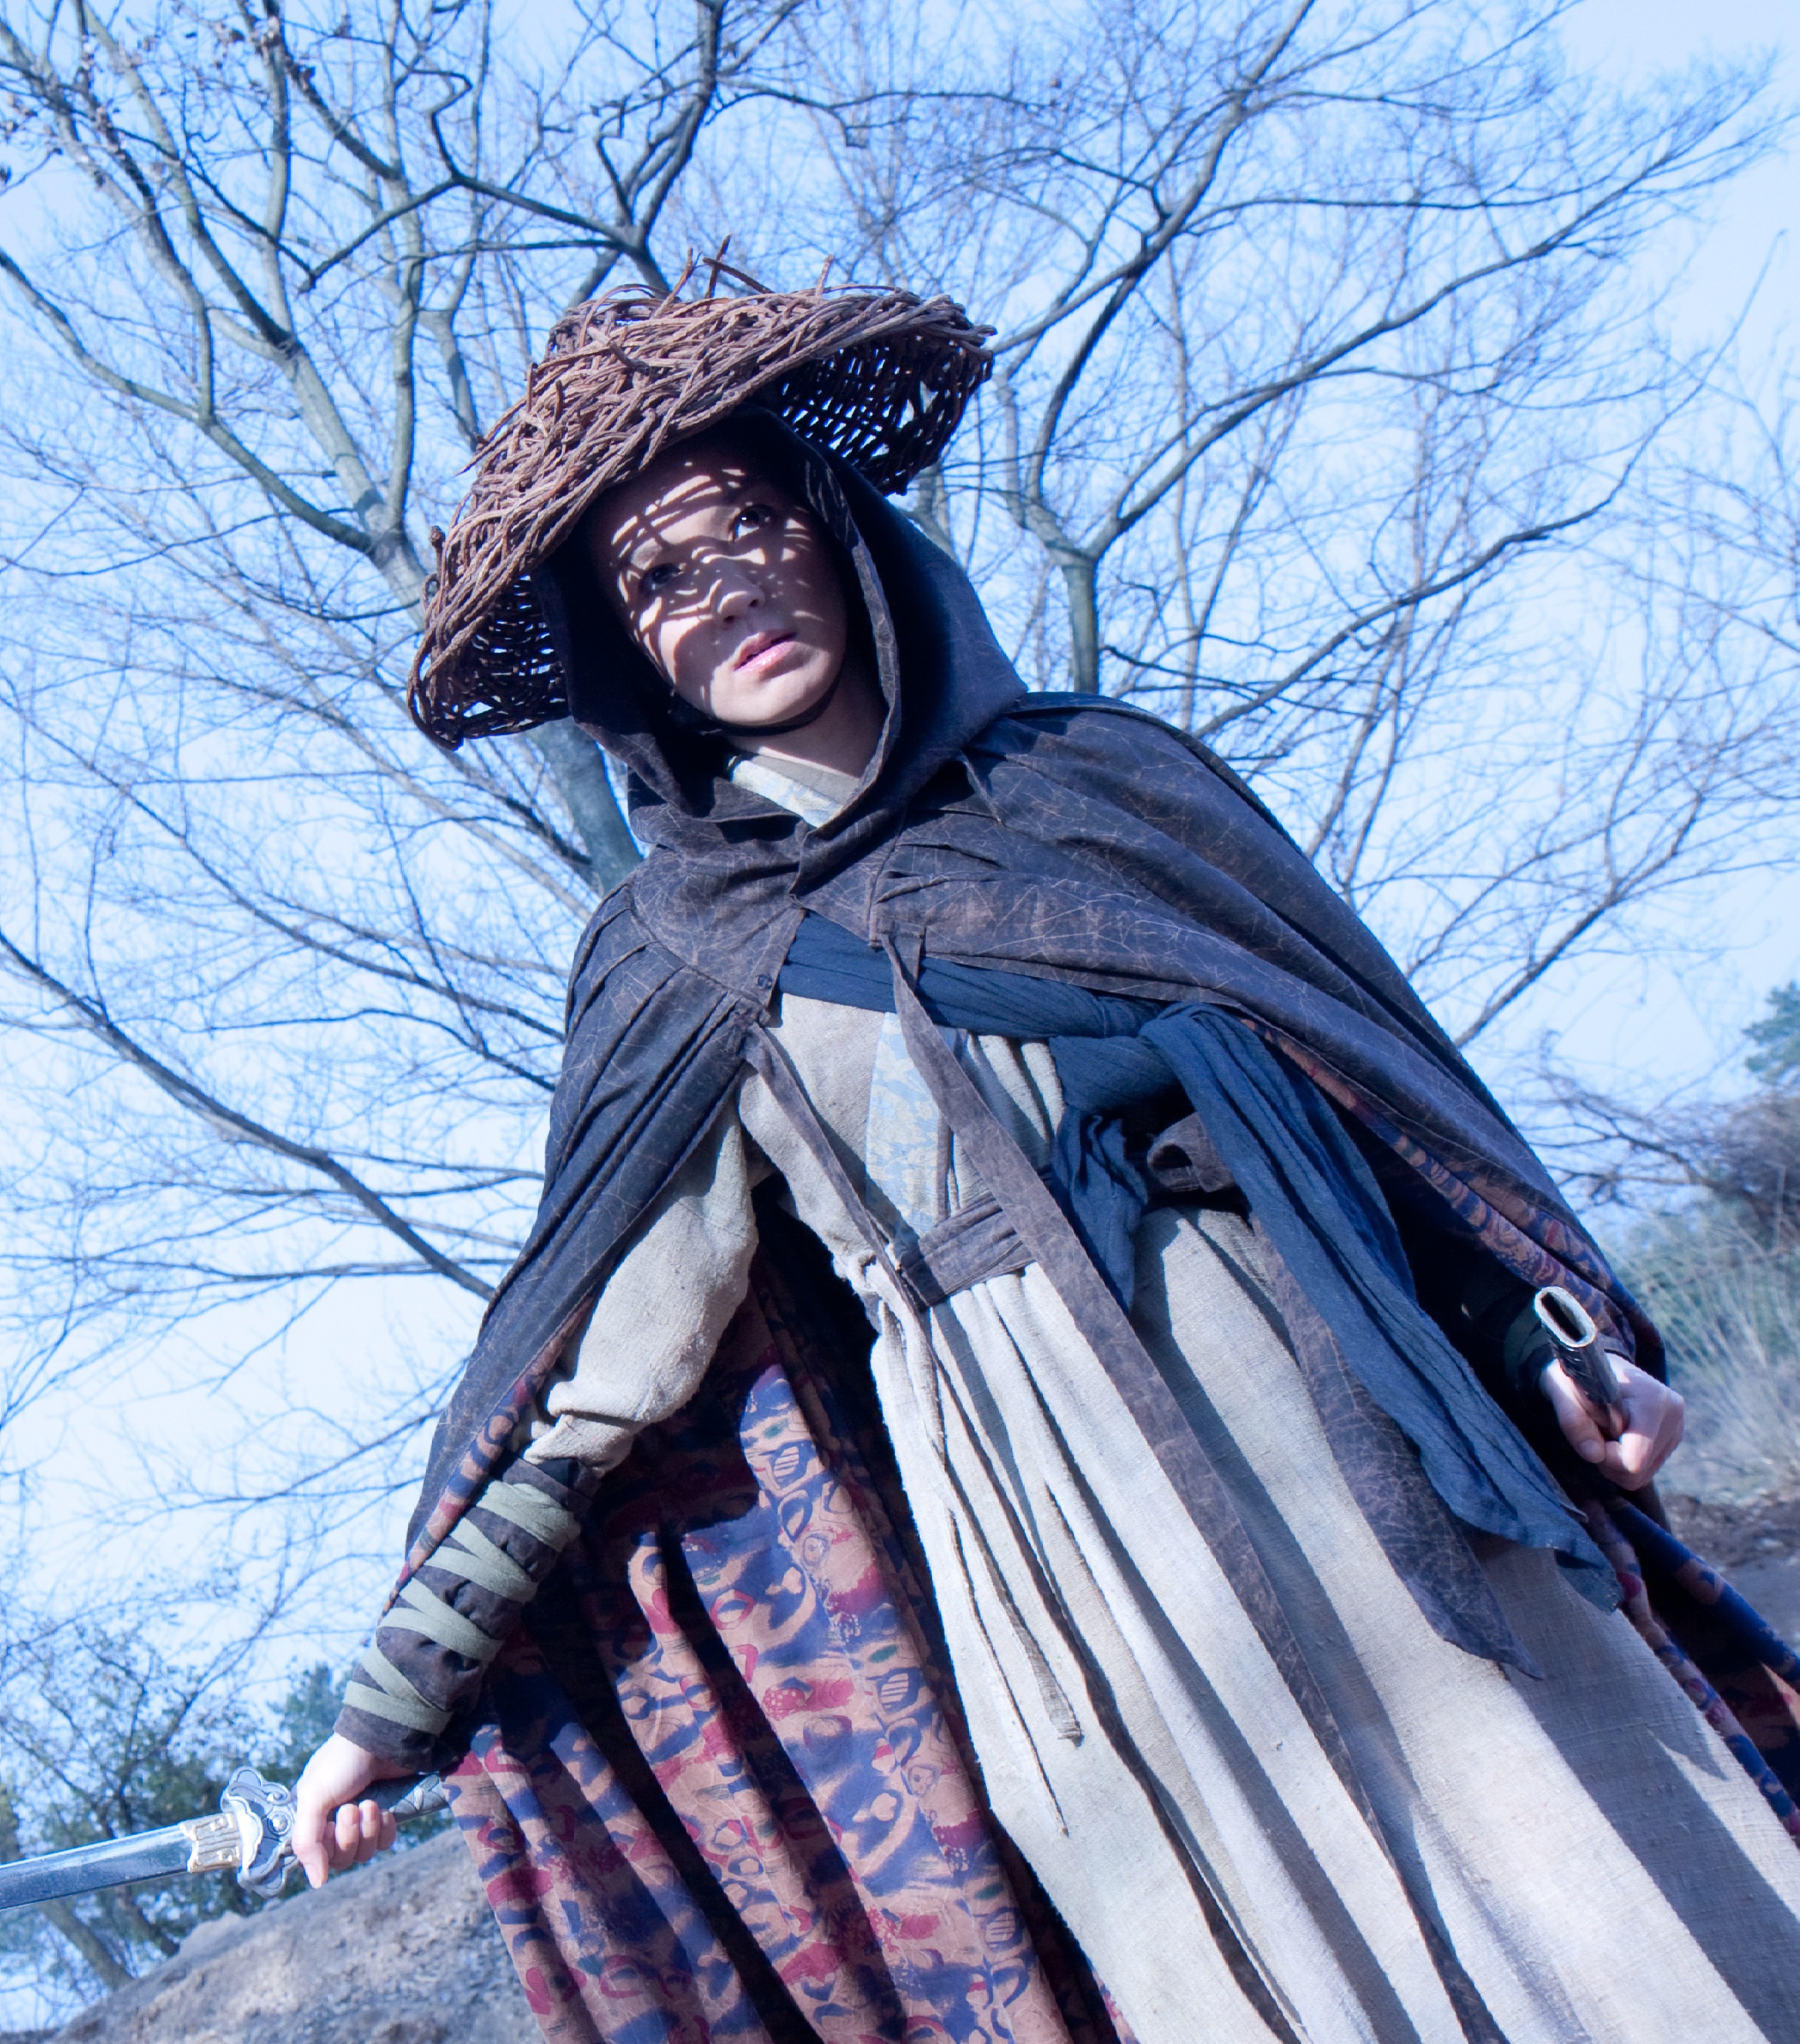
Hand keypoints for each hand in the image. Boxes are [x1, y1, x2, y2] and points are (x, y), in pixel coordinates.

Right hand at [292, 1733, 405, 1888]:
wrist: (382, 1738)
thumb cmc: (342, 1763)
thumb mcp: (313, 1797)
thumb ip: (307, 1842)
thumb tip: (317, 1883)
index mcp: (311, 1817)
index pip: (314, 1857)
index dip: (325, 1848)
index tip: (327, 1826)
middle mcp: (333, 1822)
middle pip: (341, 1859)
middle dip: (349, 1836)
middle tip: (352, 1808)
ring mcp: (361, 1820)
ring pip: (364, 1853)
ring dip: (368, 1830)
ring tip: (369, 1803)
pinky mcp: (384, 1816)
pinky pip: (384, 1843)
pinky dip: (385, 1829)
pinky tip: (385, 1809)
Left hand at [1542, 1353, 1683, 1490]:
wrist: (1595, 1363)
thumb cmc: (1578, 1376)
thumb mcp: (1561, 1390)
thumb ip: (1573, 1420)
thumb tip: (1595, 1455)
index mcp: (1651, 1399)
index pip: (1634, 1458)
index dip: (1606, 1457)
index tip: (1591, 1436)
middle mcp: (1672, 1413)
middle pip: (1638, 1472)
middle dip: (1608, 1461)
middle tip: (1593, 1433)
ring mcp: (1676, 1427)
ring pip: (1643, 1475)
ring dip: (1615, 1462)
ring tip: (1604, 1432)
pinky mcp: (1673, 1437)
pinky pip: (1647, 1470)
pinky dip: (1626, 1461)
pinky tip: (1616, 1436)